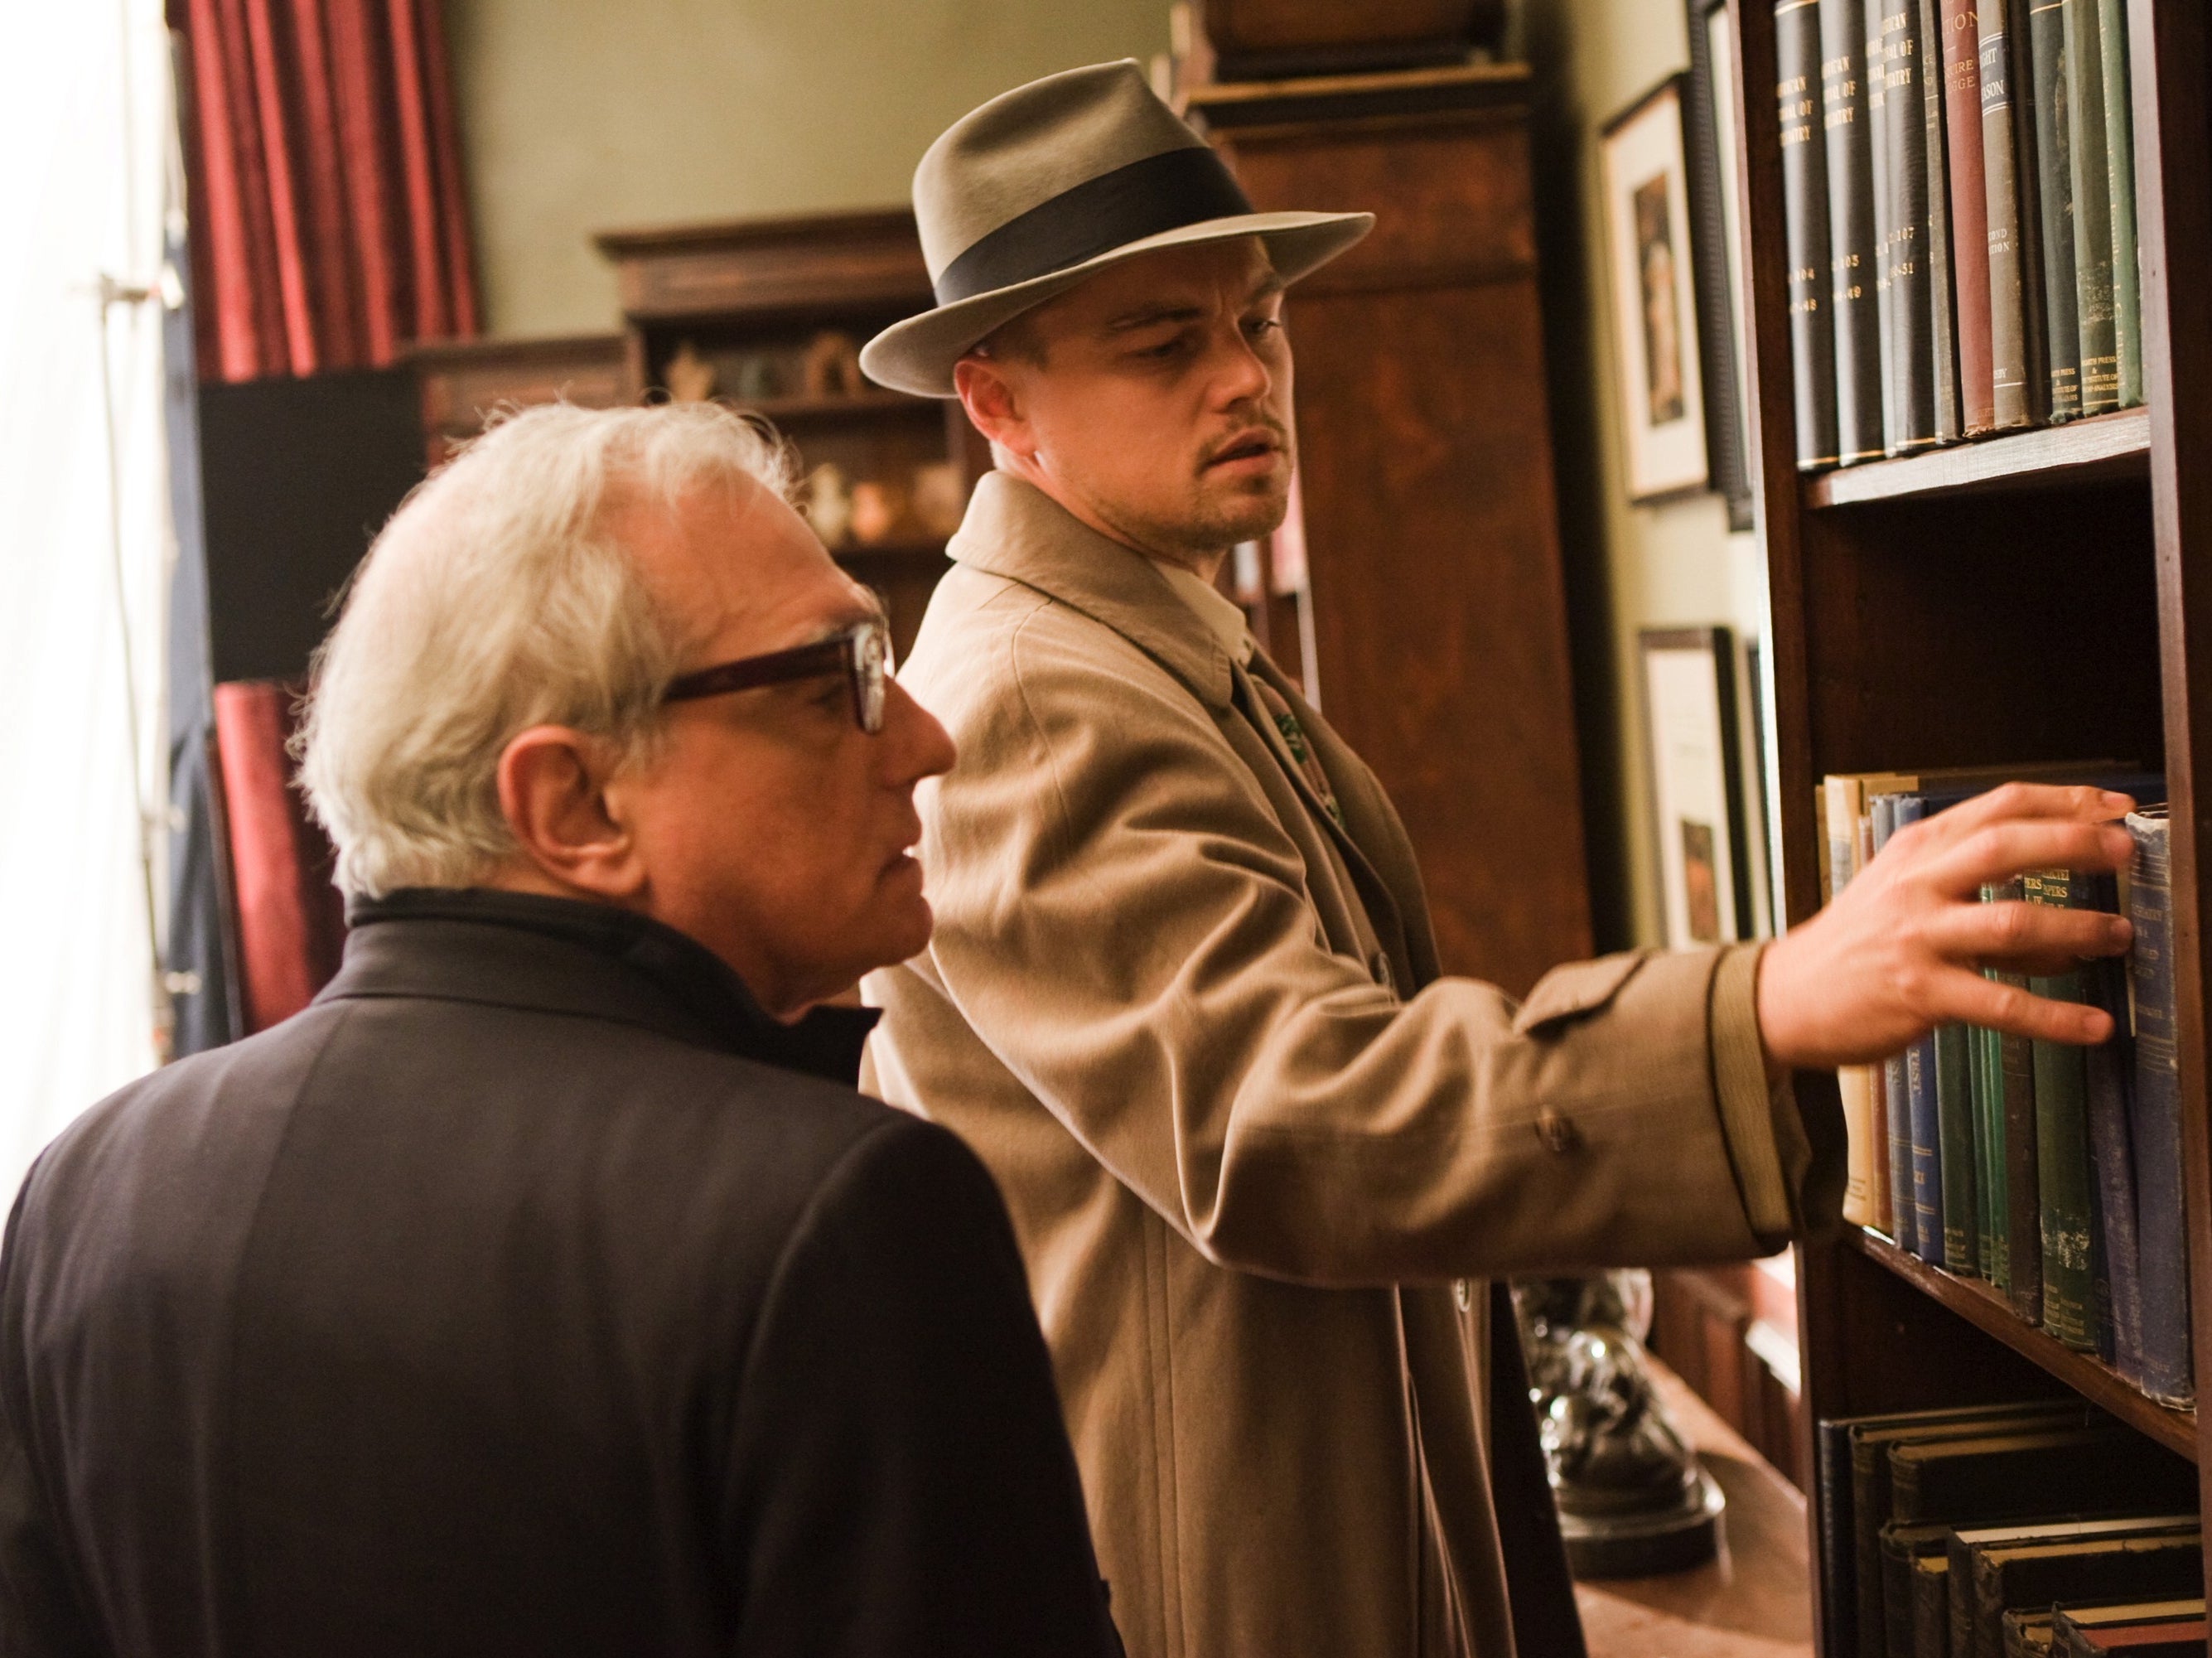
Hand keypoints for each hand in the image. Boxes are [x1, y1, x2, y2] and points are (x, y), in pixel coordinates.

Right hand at [1756, 783, 2137, 1070]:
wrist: (1787, 996)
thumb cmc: (1857, 945)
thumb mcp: (1902, 893)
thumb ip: (1976, 897)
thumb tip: (2064, 926)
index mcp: (1916, 851)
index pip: (1999, 806)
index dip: (2065, 801)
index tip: (2115, 807)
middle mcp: (1917, 885)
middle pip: (2006, 845)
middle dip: (2076, 844)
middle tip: (2126, 852)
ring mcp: (1917, 938)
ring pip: (2012, 922)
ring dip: (2078, 927)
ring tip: (2118, 936)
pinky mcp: (1920, 992)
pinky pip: (2001, 1003)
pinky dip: (2055, 1017)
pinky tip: (2092, 1025)